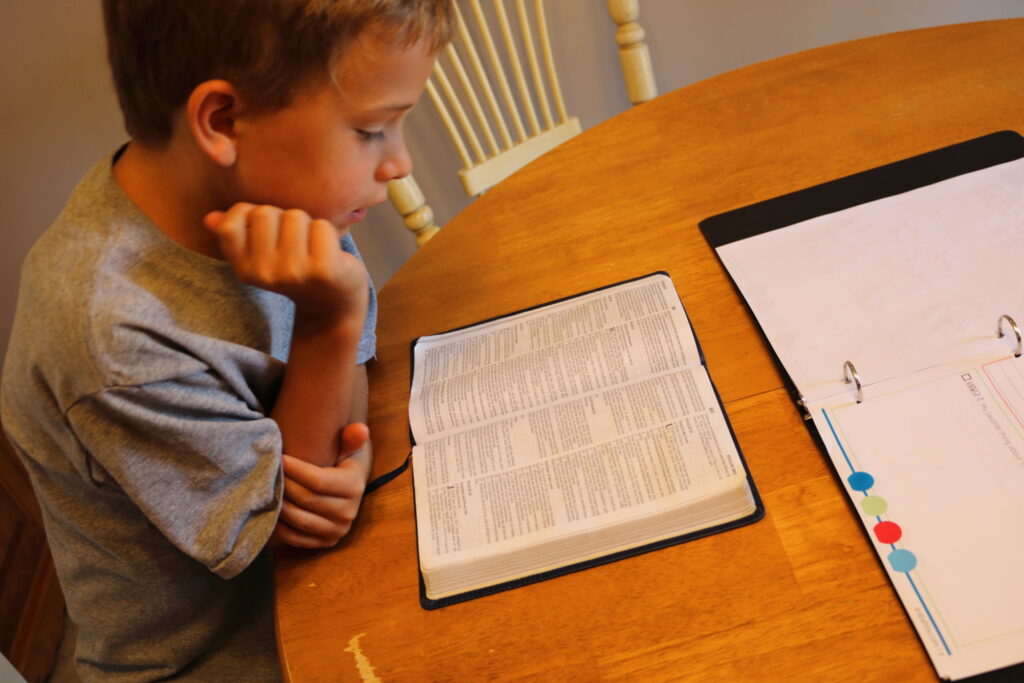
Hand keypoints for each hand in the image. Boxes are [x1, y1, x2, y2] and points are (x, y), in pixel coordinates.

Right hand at [204, 203, 367, 327]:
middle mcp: (265, 274)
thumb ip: (236, 236)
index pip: (230, 225)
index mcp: (245, 270)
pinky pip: (321, 226)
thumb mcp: (262, 258)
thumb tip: (209, 218)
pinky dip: (329, 234)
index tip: (266, 226)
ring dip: (308, 225)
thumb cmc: (297, 270)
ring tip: (312, 247)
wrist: (334, 305)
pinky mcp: (323, 270)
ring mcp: (294, 273)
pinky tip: (330, 253)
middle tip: (296, 240)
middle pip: (265, 213)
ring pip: (295, 216)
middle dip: (282, 218)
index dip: (248, 214)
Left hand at [272, 423, 371, 547]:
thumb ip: (352, 437)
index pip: (319, 481)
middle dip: (285, 486)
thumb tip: (360, 428)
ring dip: (280, 506)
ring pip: (300, 520)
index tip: (279, 458)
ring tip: (266, 490)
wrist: (349, 486)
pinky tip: (270, 511)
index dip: (296, 470)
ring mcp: (337, 530)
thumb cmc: (344, 461)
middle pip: (307, 500)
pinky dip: (281, 527)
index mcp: (355, 487)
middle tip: (268, 472)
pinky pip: (298, 539)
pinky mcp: (326, 541)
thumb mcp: (350, 447)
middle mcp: (349, 512)